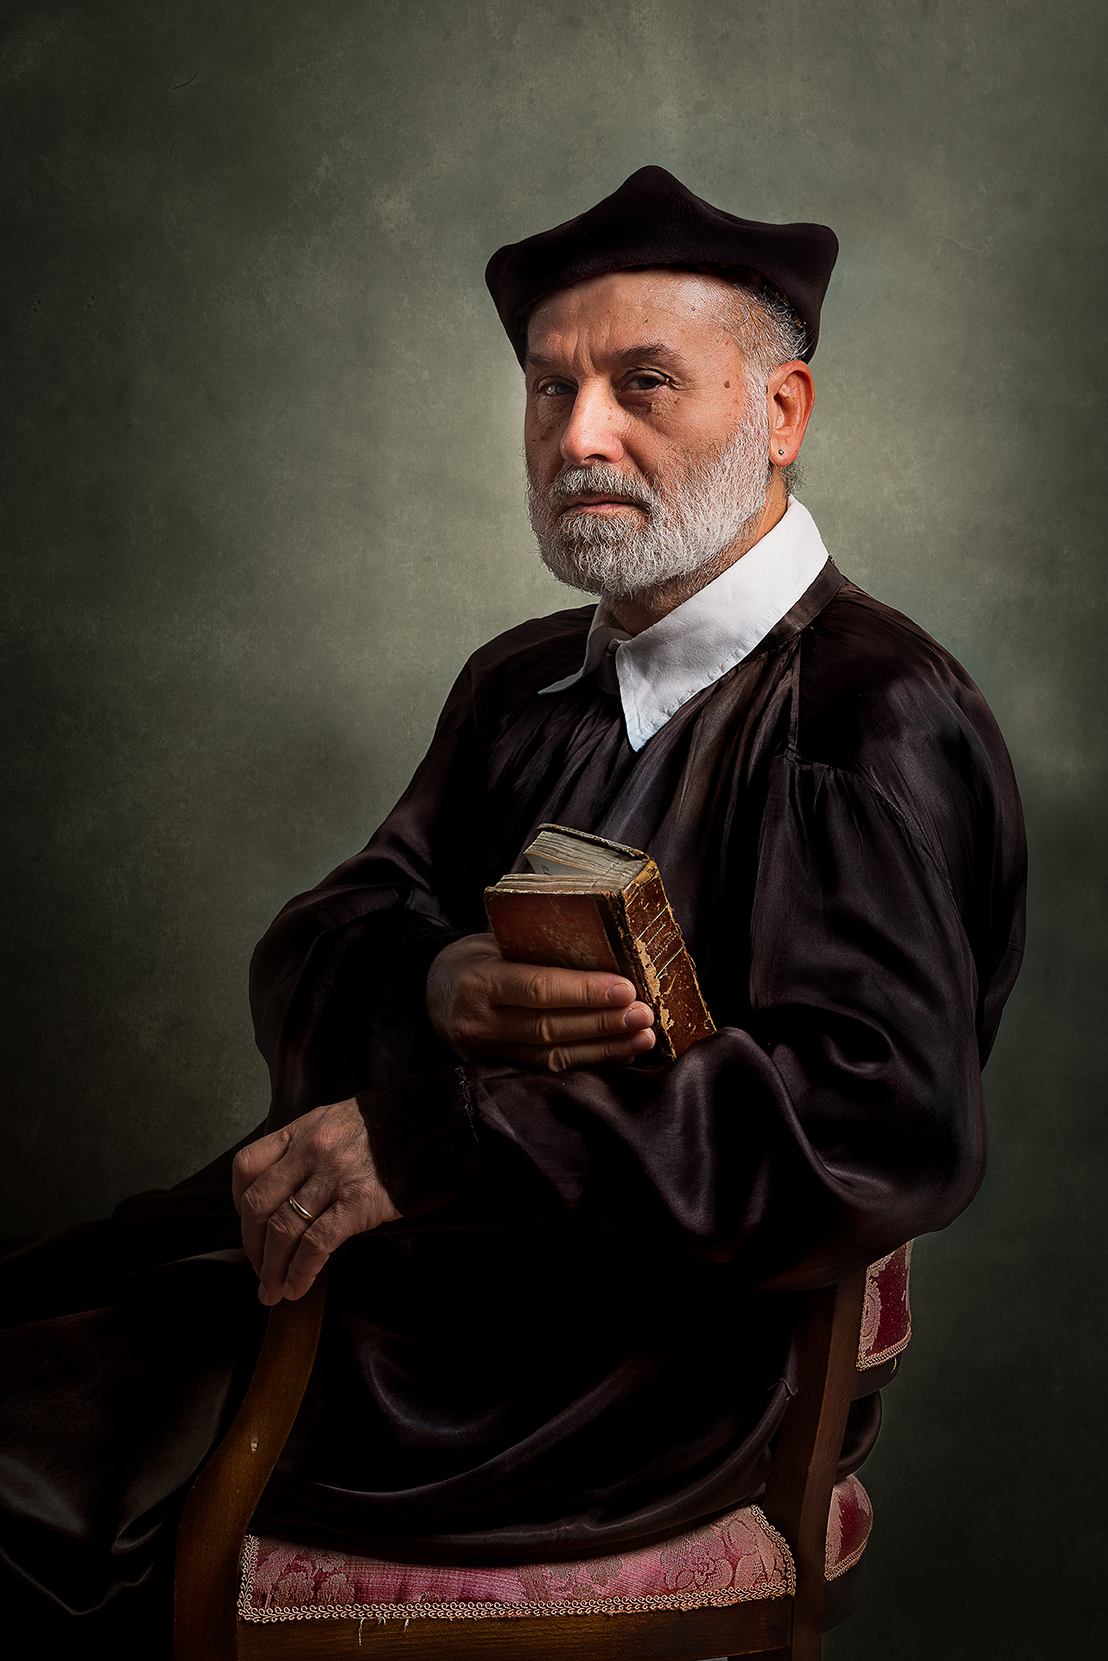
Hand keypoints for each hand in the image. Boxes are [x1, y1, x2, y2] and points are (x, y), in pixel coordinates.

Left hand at [232, 1099, 400, 1304]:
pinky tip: (299, 1286)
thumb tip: (294, 1191)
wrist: (439, 1124)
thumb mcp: (341, 1123)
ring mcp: (333, 1176)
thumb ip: (313, 1149)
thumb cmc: (393, 1128)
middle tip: (259, 1270)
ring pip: (282, 1229)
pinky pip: (316, 1244)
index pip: (248, 1166)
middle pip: (258, 1205)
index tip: (248, 1226)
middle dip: (251, 1246)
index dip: (239, 1203)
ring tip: (274, 1291)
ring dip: (272, 1269)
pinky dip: (301, 1271)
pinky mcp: (358, 1202)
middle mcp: (311, 1151)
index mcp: (304, 1129)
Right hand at [426, 932, 654, 1070]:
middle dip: (604, 1022)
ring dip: (604, 1048)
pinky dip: (587, 1061)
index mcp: (478, 981)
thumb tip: (605, 946)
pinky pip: (547, 1068)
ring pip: (552, 1055)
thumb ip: (537, 948)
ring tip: (643, 1037)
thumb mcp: (495, 941)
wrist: (429, 992)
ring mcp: (485, 1051)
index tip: (626, 988)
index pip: (538, 988)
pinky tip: (618, 1052)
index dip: (585, 991)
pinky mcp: (496, 1068)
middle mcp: (479, 1021)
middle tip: (645, 1014)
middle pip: (551, 1027)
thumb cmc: (473, 958)